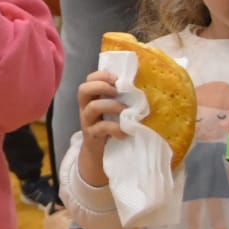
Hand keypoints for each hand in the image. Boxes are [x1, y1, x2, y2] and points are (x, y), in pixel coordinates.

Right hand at [76, 70, 126, 186]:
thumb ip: (120, 98)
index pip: (89, 79)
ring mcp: (87, 122)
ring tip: (125, 111)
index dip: (101, 75)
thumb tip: (145, 85)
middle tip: (116, 91)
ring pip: (92, 107)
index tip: (117, 78)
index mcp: (91, 98)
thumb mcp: (113, 110)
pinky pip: (101, 128)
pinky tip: (125, 132)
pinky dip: (115, 128)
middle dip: (101, 86)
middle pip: (83, 90)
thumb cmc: (110, 126)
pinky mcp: (92, 135)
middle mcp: (86, 107)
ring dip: (111, 106)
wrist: (100, 153)